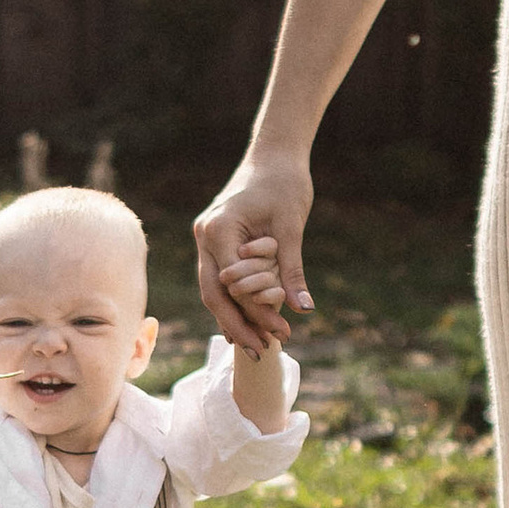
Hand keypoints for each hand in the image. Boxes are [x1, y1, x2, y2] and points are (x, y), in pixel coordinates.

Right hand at [194, 148, 313, 351]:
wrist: (275, 154)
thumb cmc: (285, 184)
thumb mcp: (292, 227)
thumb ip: (292, 269)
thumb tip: (303, 309)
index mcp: (218, 230)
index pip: (231, 284)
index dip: (253, 313)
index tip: (279, 334)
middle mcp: (205, 236)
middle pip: (213, 294)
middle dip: (237, 325)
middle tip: (262, 353)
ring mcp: (206, 239)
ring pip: (213, 290)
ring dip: (235, 318)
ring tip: (258, 345)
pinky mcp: (215, 241)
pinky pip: (220, 279)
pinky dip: (234, 301)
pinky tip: (248, 325)